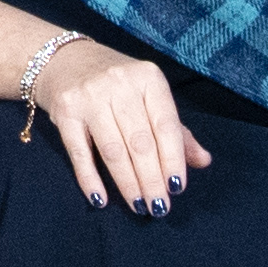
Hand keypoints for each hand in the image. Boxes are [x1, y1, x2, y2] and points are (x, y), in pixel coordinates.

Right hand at [33, 44, 209, 216]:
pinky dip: (90, 179)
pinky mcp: (65, 111)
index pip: (166, 126)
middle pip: (140, 142)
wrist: (64, 60)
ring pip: (113, 150)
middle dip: (152, 179)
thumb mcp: (150, 96)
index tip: (177, 188)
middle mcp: (119, 83)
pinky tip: (100, 200)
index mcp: (148, 77)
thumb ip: (176, 131)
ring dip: (128, 183)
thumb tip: (203, 161)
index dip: (173, 160)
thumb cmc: (116, 85)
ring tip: (139, 206)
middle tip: (159, 207)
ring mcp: (89, 96)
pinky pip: (79, 152)